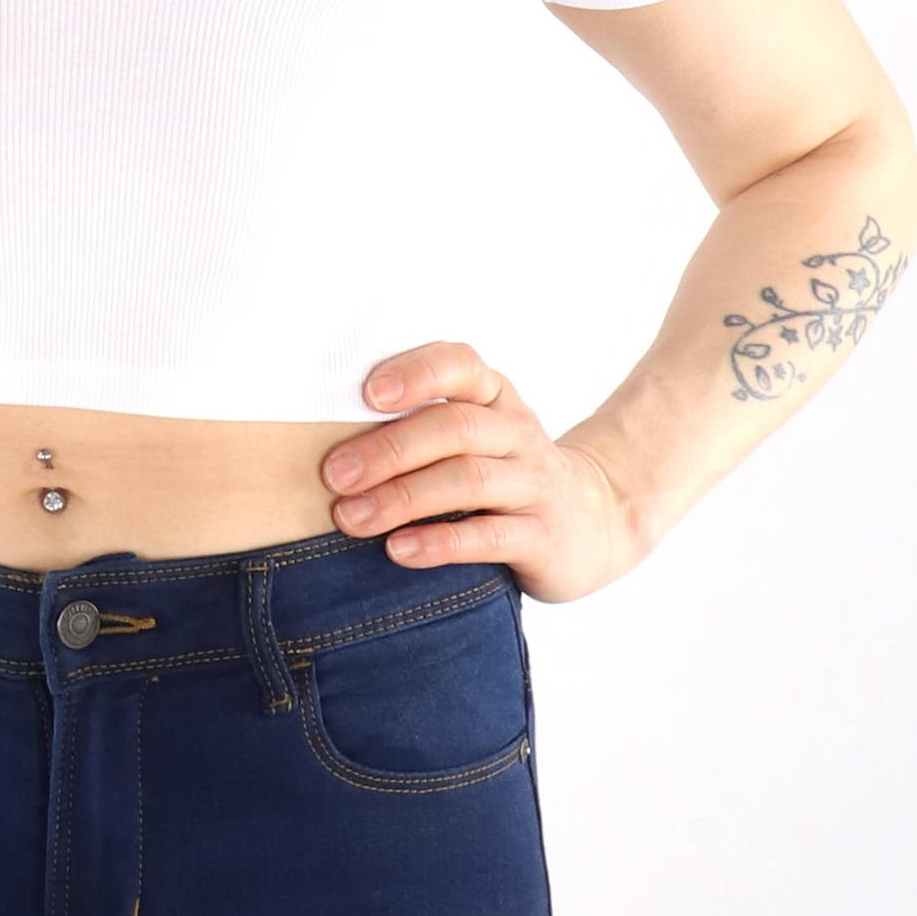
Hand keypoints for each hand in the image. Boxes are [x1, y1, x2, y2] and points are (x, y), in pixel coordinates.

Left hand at [319, 340, 642, 604]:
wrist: (594, 522)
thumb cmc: (503, 473)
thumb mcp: (474, 436)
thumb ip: (418, 425)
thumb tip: (322, 435)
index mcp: (494, 398)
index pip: (460, 366)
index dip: (415, 374)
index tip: (365, 394)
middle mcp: (517, 433)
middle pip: (454, 427)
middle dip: (388, 449)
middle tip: (334, 475)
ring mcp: (535, 484)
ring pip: (468, 480)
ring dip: (403, 497)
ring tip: (351, 517)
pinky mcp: (544, 536)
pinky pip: (489, 536)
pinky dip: (439, 543)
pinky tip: (398, 550)